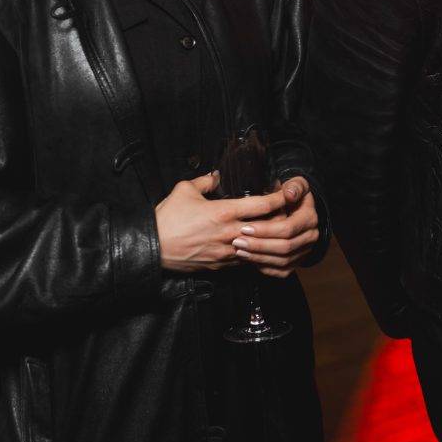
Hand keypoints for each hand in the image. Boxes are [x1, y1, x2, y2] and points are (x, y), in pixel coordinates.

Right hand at [155, 172, 289, 271]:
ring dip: (270, 238)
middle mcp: (230, 233)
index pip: (261, 205)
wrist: (152, 248)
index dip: (278, 198)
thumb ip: (204, 181)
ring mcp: (226, 251)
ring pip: (260, 246)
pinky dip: (254, 252)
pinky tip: (258, 246)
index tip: (287, 193)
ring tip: (278, 230)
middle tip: (289, 212)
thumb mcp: (183, 190)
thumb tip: (215, 176)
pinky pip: (245, 259)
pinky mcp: (221, 265)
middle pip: (268, 228)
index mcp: (223, 212)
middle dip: (282, 220)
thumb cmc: (167, 218)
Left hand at [231, 175, 320, 278]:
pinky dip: (265, 268)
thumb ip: (293, 186)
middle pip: (285, 246)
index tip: (245, 227)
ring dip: (259, 257)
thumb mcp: (294, 185)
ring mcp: (305, 251)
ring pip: (283, 261)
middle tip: (237, 241)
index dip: (266, 229)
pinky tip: (249, 260)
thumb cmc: (291, 195)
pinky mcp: (298, 262)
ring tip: (239, 251)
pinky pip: (282, 271)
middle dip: (259, 245)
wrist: (297, 210)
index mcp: (310, 217)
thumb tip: (288, 193)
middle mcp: (311, 236)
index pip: (288, 228)